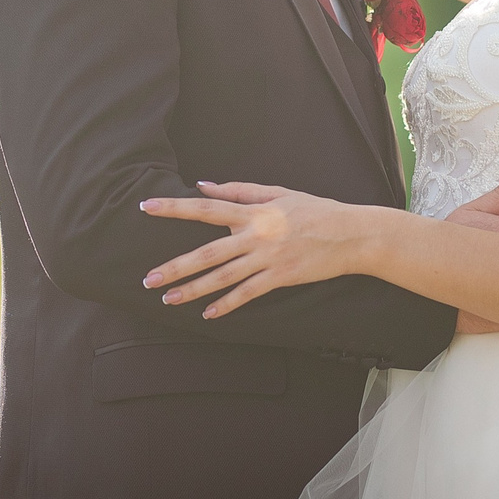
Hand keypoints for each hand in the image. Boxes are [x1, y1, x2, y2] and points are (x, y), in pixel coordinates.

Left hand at [137, 182, 374, 318]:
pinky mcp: (281, 277)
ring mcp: (268, 258)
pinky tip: (208, 314)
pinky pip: (248, 294)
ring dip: (193, 289)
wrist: (352, 234)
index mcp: (254, 211)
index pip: (206, 208)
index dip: (174, 208)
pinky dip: (227, 305)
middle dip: (175, 266)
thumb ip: (241, 190)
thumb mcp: (279, 192)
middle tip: (148, 278)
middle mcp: (256, 235)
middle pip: (207, 252)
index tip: (147, 206)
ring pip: (222, 277)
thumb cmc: (315, 210)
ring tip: (168, 298)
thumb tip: (204, 185)